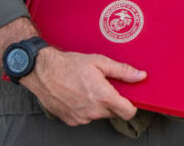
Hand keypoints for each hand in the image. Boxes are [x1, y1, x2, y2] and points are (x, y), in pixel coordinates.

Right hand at [21, 47, 145, 125]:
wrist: (43, 71)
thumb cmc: (69, 65)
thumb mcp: (100, 62)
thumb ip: (123, 71)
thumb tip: (140, 76)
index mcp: (103, 97)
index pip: (128, 112)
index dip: (132, 105)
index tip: (130, 98)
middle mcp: (93, 111)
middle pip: (114, 113)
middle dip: (114, 102)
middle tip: (106, 86)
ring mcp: (81, 118)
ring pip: (99, 115)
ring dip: (99, 105)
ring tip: (89, 87)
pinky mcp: (71, 120)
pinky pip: (86, 117)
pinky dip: (86, 108)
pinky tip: (79, 94)